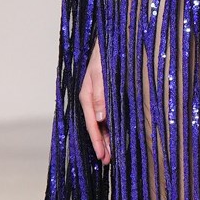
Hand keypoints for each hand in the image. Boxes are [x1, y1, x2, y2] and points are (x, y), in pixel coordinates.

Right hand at [79, 38, 110, 163]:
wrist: (113, 39)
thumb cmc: (105, 54)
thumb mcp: (102, 73)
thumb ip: (100, 95)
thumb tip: (99, 118)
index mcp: (86, 95)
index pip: (91, 123)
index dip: (97, 140)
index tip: (102, 155)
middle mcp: (90, 99)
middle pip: (95, 126)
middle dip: (100, 143)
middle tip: (107, 161)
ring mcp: (98, 97)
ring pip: (100, 122)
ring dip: (105, 137)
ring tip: (110, 154)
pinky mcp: (105, 95)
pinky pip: (106, 115)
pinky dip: (109, 127)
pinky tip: (113, 135)